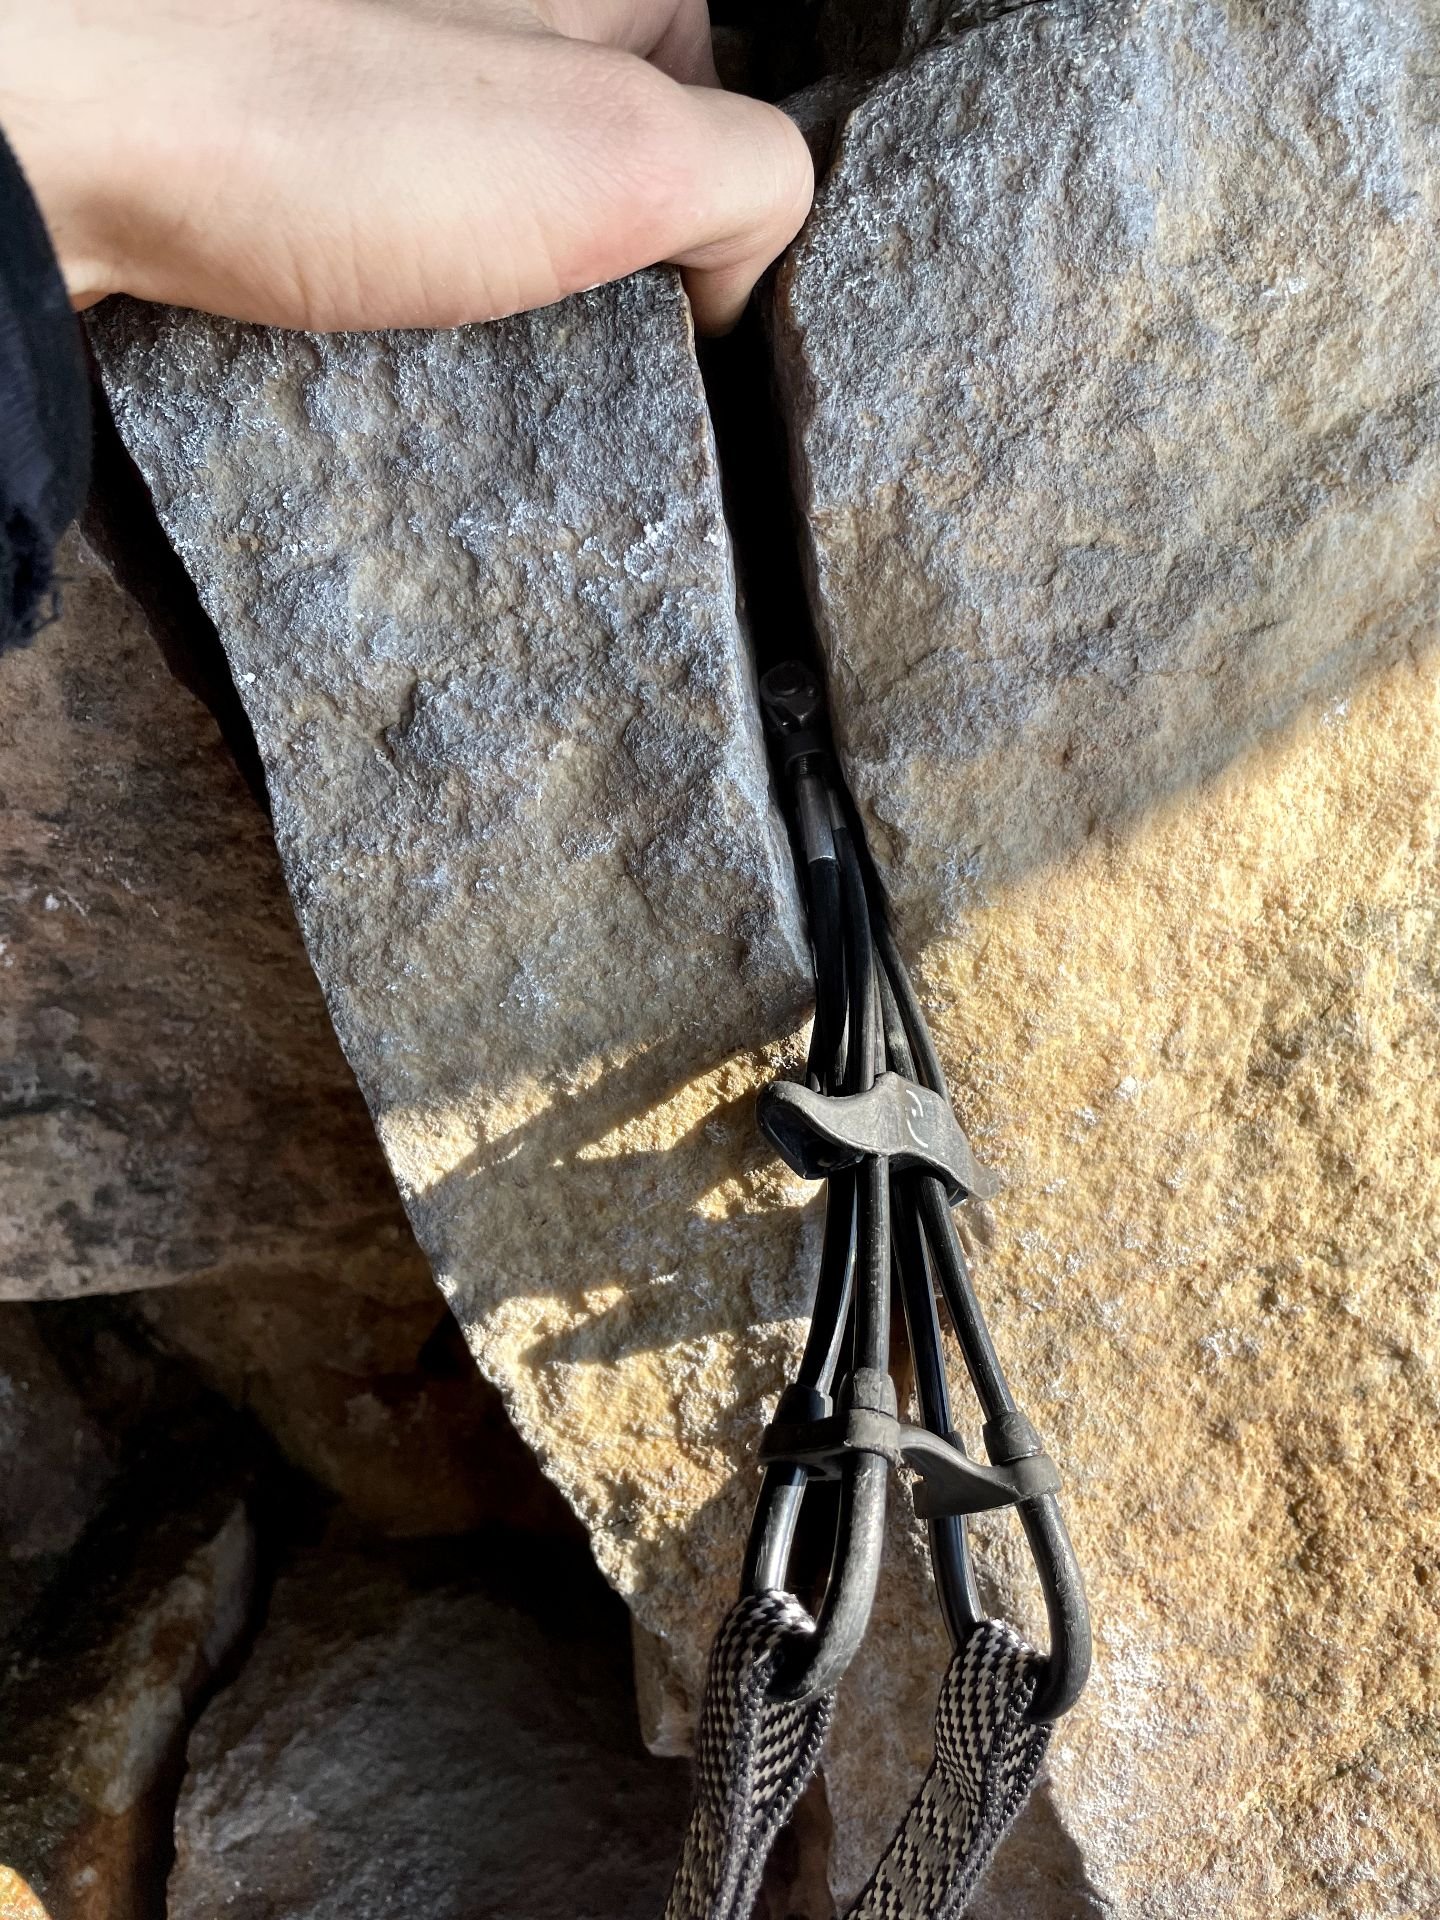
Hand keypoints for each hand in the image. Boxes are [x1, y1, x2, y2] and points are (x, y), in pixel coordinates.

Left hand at [0, 0, 812, 333]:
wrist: (71, 137)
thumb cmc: (338, 129)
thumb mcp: (621, 155)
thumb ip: (749, 177)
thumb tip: (742, 259)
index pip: (712, 81)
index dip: (707, 207)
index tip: (674, 311)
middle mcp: (479, 4)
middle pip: (599, 141)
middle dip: (594, 251)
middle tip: (561, 336)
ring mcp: (371, 59)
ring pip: (489, 193)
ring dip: (494, 287)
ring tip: (463, 349)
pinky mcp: (287, 135)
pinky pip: (386, 223)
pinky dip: (399, 290)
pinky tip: (378, 333)